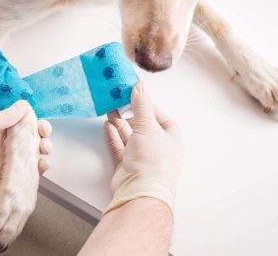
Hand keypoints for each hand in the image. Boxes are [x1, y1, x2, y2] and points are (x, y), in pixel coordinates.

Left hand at [0, 100, 51, 219]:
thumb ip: (2, 117)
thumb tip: (24, 106)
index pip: (24, 122)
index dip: (36, 123)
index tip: (41, 126)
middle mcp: (5, 144)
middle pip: (32, 138)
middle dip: (43, 137)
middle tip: (44, 140)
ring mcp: (7, 162)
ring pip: (32, 156)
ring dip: (42, 153)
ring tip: (43, 152)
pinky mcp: (7, 179)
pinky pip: (26, 174)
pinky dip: (37, 171)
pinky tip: (41, 167)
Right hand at [103, 82, 183, 214]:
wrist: (140, 191)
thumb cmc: (152, 159)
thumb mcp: (148, 126)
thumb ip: (142, 104)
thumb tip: (141, 85)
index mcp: (171, 139)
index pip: (161, 117)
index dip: (148, 106)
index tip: (135, 97)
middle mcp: (158, 148)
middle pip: (143, 126)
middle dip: (130, 114)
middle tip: (118, 102)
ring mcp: (142, 158)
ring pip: (130, 136)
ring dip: (120, 124)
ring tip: (109, 110)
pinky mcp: (127, 166)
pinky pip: (120, 147)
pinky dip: (113, 136)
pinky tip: (107, 126)